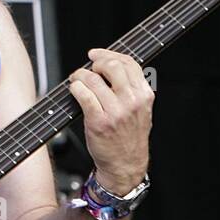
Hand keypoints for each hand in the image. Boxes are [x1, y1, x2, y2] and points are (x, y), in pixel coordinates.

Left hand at [67, 47, 153, 192]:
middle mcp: (132, 101)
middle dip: (95, 62)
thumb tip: (112, 66)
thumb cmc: (129, 138)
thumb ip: (132, 89)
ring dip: (80, 75)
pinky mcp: (98, 121)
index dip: (109, 54)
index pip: (129, 63)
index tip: (97, 54)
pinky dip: (75, 88)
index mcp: (144, 95)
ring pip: (93, 79)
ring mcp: (115, 111)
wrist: (125, 165)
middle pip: (112, 66)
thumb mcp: (141, 110)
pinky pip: (83, 94)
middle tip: (88, 68)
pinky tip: (75, 90)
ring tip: (77, 80)